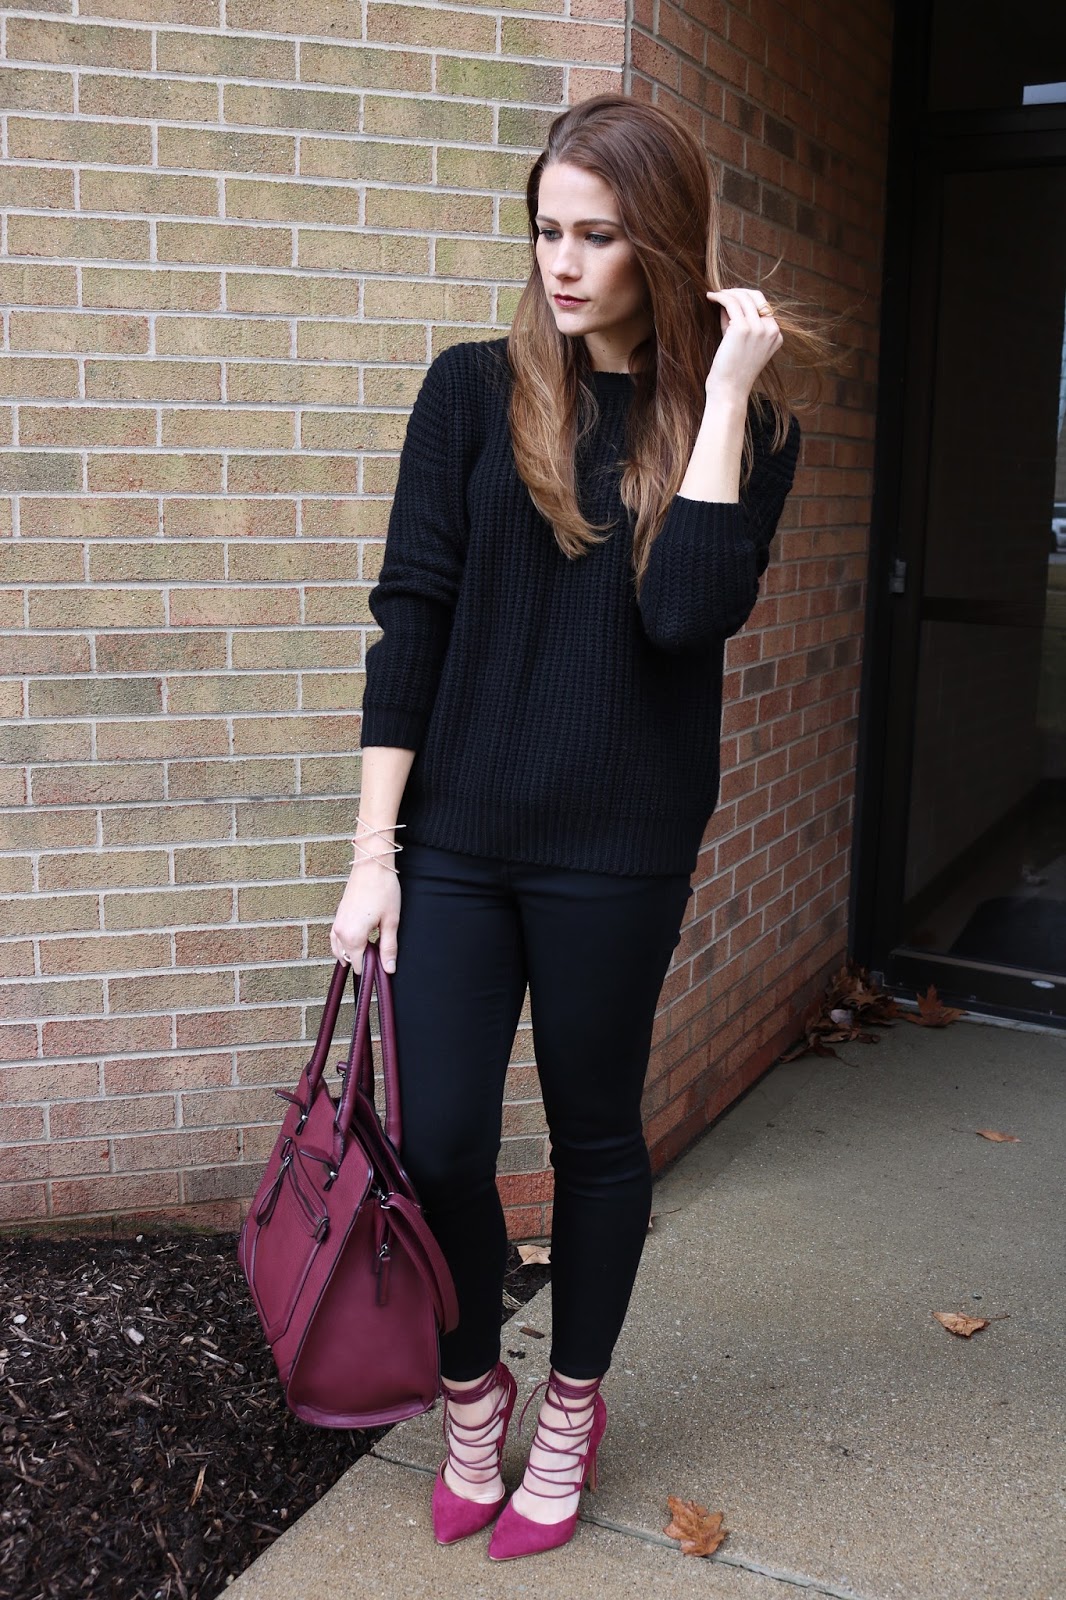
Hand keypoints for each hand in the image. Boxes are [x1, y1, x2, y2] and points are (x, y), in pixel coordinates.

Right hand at [330, 859, 400, 974]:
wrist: (371, 865)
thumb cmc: (383, 891)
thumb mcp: (391, 922)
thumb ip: (388, 947)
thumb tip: (388, 969)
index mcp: (352, 936)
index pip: (358, 965)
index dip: (371, 968)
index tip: (384, 964)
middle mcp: (339, 932)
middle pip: (348, 958)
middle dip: (362, 961)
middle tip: (381, 953)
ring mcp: (336, 924)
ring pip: (339, 950)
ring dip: (352, 953)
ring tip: (371, 949)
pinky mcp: (338, 916)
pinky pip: (336, 939)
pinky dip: (344, 945)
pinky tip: (357, 942)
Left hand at [704, 287, 781, 399]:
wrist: (729, 391)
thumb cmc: (732, 371)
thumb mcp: (742, 343)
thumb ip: (739, 322)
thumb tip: (728, 299)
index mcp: (776, 335)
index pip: (763, 305)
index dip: (745, 298)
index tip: (730, 298)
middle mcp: (771, 330)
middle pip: (756, 296)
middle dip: (737, 291)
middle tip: (721, 293)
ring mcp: (759, 329)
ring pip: (743, 297)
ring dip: (727, 293)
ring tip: (714, 295)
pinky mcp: (743, 328)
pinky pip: (731, 303)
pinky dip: (720, 297)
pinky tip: (710, 297)